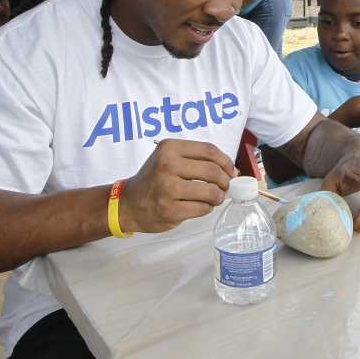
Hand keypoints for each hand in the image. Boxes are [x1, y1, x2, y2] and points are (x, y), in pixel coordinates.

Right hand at [118, 140, 237, 232]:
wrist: (127, 204)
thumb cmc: (153, 180)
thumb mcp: (168, 158)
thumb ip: (196, 159)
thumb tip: (230, 170)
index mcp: (169, 148)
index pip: (209, 151)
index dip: (226, 162)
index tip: (231, 171)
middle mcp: (167, 165)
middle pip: (213, 171)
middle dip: (226, 181)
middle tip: (226, 187)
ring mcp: (167, 188)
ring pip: (211, 191)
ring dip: (218, 197)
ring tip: (214, 198)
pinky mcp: (169, 210)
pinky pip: (202, 208)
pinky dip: (207, 208)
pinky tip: (201, 206)